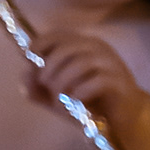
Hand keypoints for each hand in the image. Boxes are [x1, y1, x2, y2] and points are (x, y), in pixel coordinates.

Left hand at [32, 33, 149, 149]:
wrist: (125, 115)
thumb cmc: (91, 102)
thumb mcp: (59, 96)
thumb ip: (40, 89)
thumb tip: (25, 76)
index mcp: (84, 46)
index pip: (59, 34)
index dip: (41, 43)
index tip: (29, 58)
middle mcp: (98, 48)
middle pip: (68, 48)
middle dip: (50, 69)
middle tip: (47, 88)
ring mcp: (111, 63)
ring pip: (81, 63)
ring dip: (63, 84)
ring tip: (61, 101)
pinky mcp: (119, 82)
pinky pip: (97, 81)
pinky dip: (81, 92)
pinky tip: (77, 101)